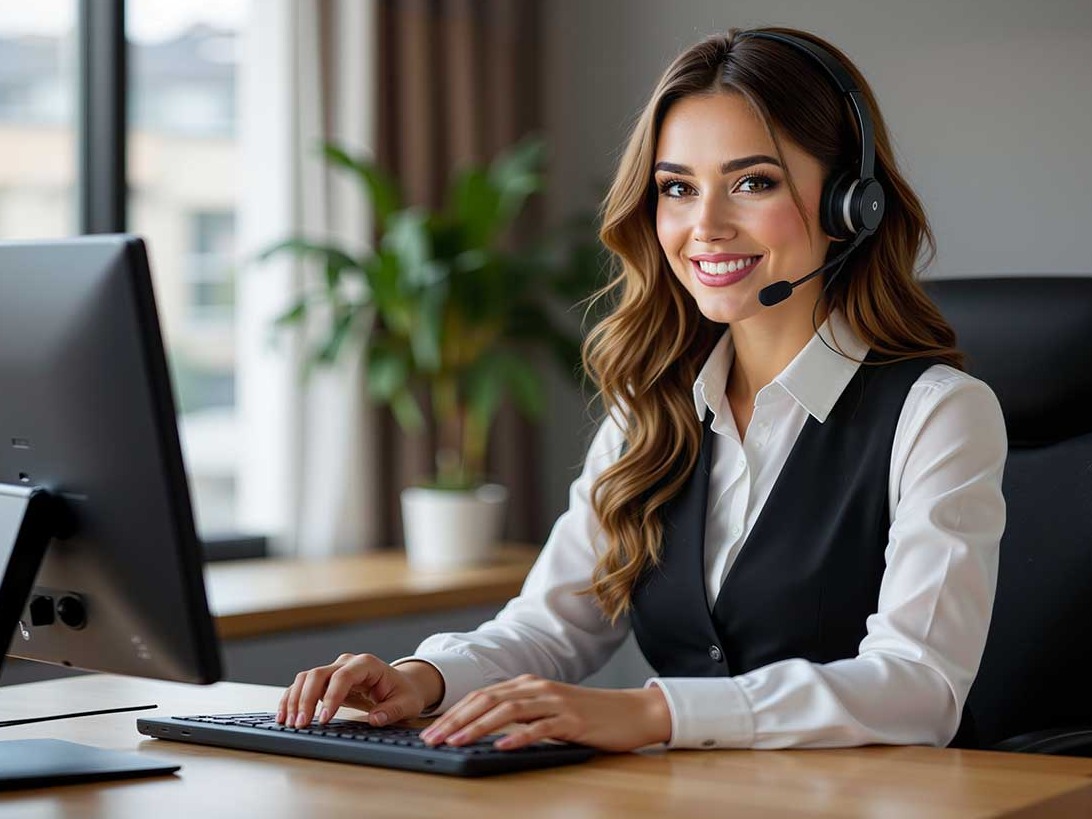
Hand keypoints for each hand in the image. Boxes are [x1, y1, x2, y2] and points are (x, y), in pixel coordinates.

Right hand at [277, 655, 442, 727]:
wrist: (402, 685)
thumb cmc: (404, 693)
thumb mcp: (407, 703)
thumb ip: (393, 711)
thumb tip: (376, 719)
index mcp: (367, 664)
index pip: (343, 676)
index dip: (331, 696)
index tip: (324, 719)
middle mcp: (347, 663)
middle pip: (319, 674)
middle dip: (306, 699)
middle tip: (302, 724)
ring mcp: (335, 669)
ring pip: (307, 678)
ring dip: (295, 699)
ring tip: (290, 723)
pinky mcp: (327, 681)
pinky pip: (304, 686)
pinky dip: (292, 699)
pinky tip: (285, 716)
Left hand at [419, 675, 671, 751]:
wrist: (631, 712)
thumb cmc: (588, 715)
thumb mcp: (547, 710)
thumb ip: (520, 714)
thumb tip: (484, 728)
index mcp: (528, 684)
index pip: (482, 696)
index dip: (454, 713)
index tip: (431, 732)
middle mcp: (538, 688)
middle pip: (488, 700)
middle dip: (456, 720)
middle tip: (433, 740)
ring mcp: (555, 702)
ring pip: (508, 711)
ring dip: (478, 727)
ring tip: (457, 742)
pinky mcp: (572, 720)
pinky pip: (541, 728)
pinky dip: (519, 736)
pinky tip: (502, 746)